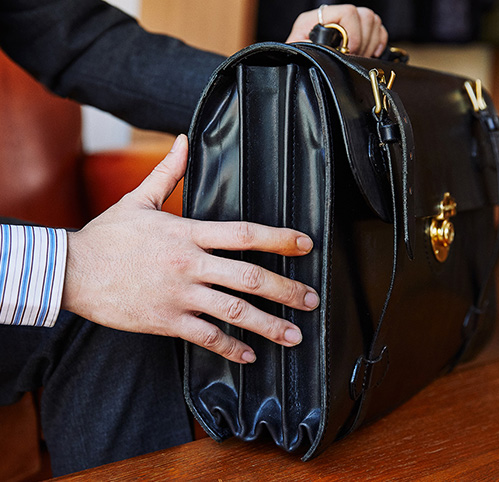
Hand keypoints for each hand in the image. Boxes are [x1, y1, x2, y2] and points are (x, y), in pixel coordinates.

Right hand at [62, 134, 318, 363]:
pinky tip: (249, 355)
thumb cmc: (107, 236)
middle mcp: (189, 265)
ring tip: (294, 335)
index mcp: (187, 233)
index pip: (245, 233)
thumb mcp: (139, 199)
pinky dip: (230, 348)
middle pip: (249, 277)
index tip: (306, 245)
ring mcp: (179, 295)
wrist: (70, 271)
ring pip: (233, 312)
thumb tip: (183, 139)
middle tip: (311, 300)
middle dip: (286, 290)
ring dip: (268, 325)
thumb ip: (169, 172)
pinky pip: (206, 337)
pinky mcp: (166, 320)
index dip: (280, 239)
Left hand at [286, 4, 387, 57]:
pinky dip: (378, 42)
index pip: (347, 12)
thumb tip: (321, 47)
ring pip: (373, 21)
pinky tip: (369, 54)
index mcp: (317, 19)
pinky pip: (378, 30)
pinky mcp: (357, 33)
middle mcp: (333, 17)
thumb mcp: (297, 53)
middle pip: (364, 15)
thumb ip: (307, 48)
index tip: (349, 52)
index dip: (353, 34)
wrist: (298, 67)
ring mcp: (346, 24)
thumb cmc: (296, 60)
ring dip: (370, 43)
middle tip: (354, 57)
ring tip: (359, 57)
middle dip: (363, 41)